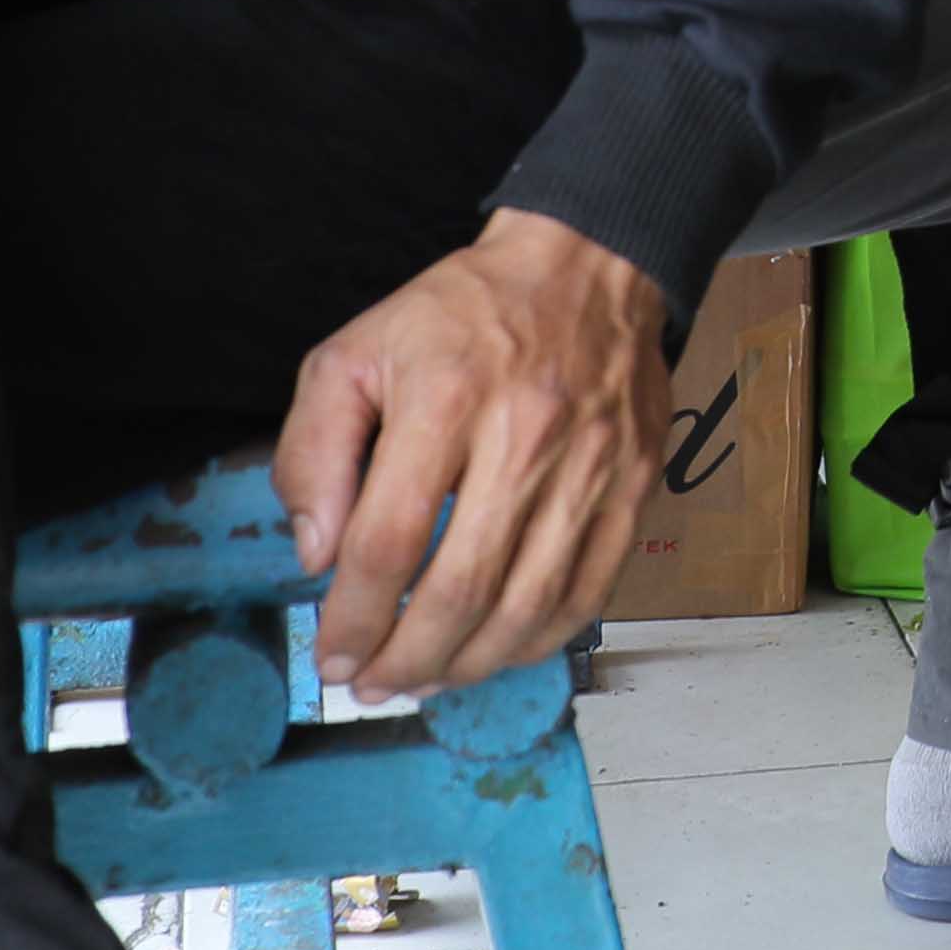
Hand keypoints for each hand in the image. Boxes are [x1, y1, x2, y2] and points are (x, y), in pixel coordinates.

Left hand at [274, 212, 668, 697]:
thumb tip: (318, 555)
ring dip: (467, 665)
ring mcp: (592, 466)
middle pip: (460, 590)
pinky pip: (589, 590)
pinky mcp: (636, 482)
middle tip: (371, 685)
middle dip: (405, 659)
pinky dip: (538, 640)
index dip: (353, 618)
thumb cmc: (462, 313)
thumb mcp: (354, 353)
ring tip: (425, 680)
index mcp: (445, 400)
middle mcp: (525, 437)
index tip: (332, 654)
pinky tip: (496, 652)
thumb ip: (314, 451)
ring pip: (527, 606)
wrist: (588, 264)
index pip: (389, 542)